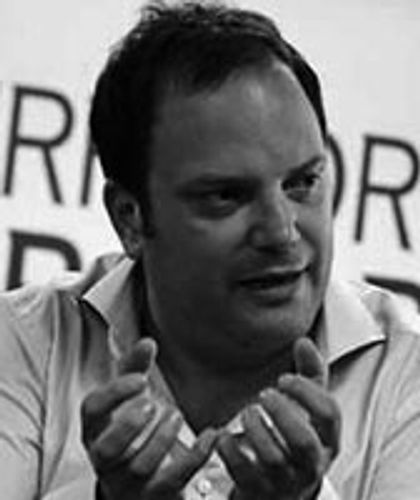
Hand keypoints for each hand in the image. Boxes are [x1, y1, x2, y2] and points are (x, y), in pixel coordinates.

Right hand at [81, 338, 216, 499]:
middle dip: (130, 425)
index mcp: (96, 428)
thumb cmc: (131, 429)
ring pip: (141, 465)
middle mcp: (106, 458)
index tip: (142, 379)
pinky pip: (176, 479)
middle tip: (153, 404)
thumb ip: (135, 369)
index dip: (114, 394)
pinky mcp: (156, 494)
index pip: (92, 410)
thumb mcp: (129, 398)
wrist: (140, 479)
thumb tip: (148, 342)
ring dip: (163, 437)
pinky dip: (196, 455)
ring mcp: (129, 480)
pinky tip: (211, 434)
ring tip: (176, 414)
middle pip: (107, 448)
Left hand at [218, 337, 340, 499]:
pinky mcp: (260, 491)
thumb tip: (304, 341)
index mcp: (328, 439)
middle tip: (264, 394)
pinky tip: (223, 435)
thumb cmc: (294, 437)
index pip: (329, 414)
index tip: (283, 379)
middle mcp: (311, 463)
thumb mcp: (308, 407)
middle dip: (283, 414)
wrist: (279, 489)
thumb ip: (310, 373)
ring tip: (247, 412)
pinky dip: (230, 451)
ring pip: (273, 458)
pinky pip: (243, 474)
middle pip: (303, 442)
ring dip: (256, 429)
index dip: (307, 392)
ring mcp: (286, 481)